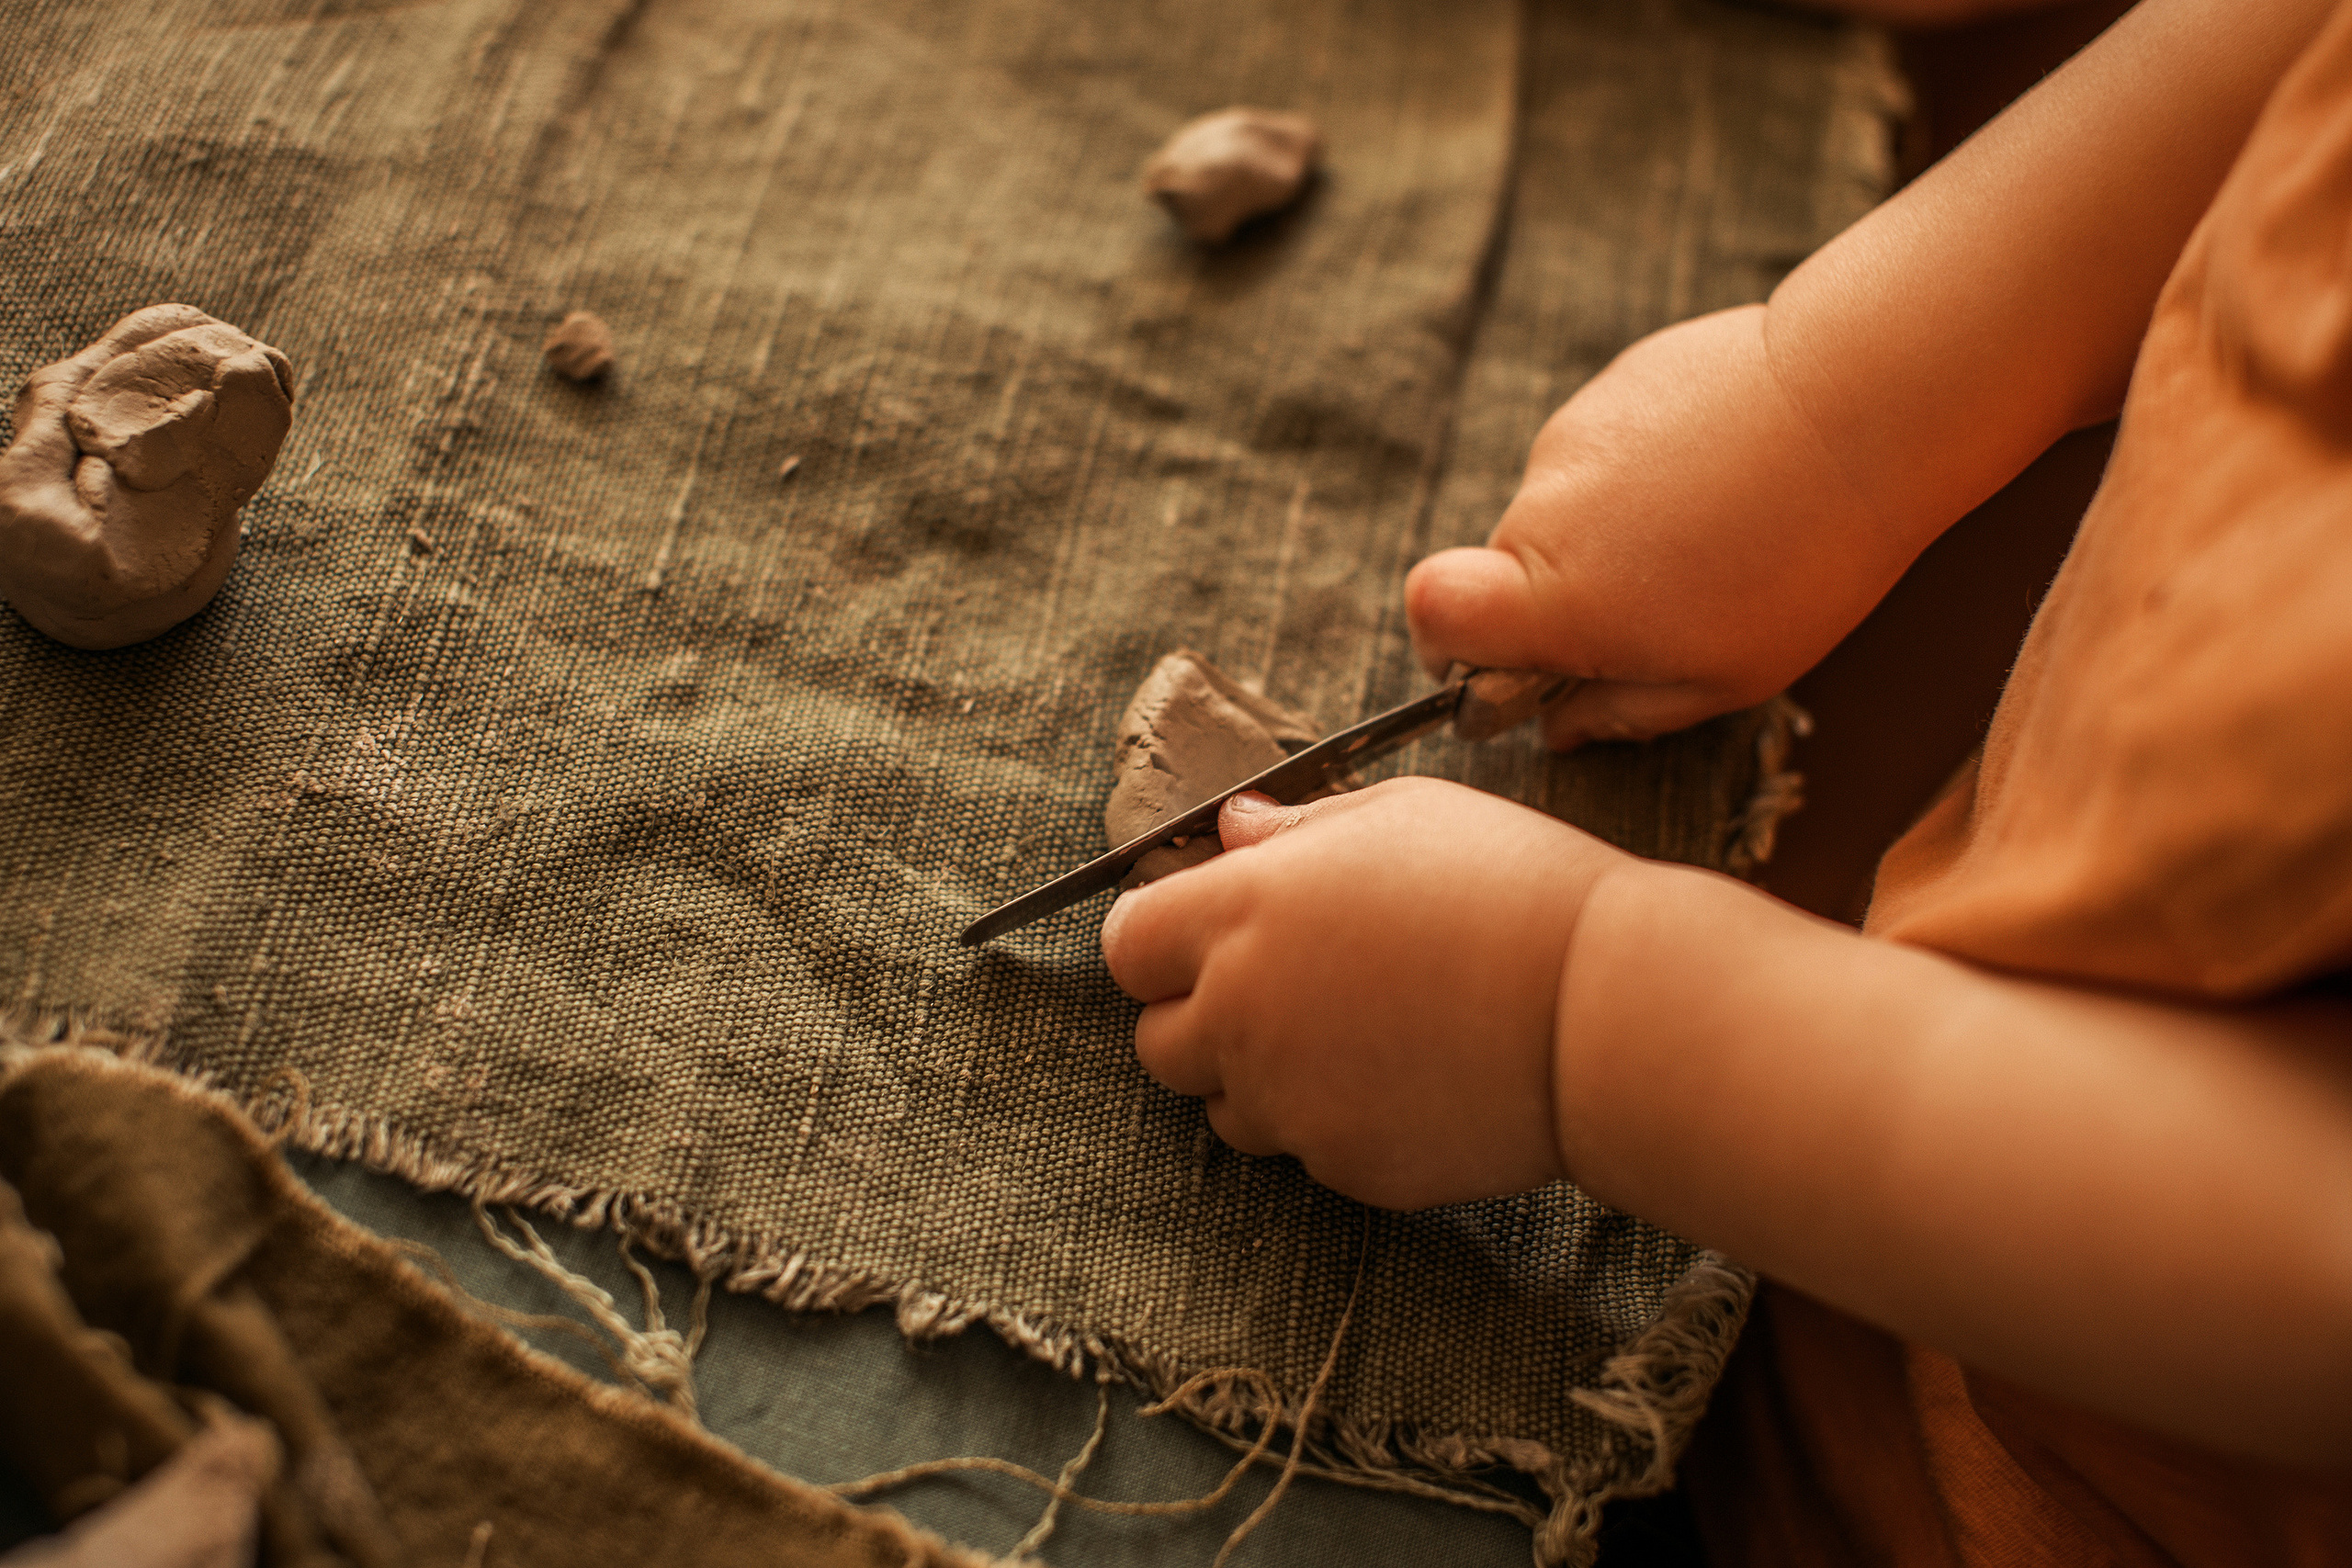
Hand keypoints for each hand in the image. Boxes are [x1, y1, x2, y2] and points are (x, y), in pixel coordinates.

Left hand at [1099, 778, 1630, 1209]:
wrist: (1603, 1009)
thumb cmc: (1512, 887)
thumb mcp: (1402, 815)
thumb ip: (1297, 829)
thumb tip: (1235, 830)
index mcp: (1241, 911)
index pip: (1127, 945)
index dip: (1160, 938)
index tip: (1200, 932)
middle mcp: (1243, 1012)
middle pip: (1157, 1041)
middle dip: (1200, 1017)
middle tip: (1284, 987)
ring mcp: (1288, 1101)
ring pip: (1225, 1108)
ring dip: (1261, 1078)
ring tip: (1356, 1033)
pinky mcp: (1343, 1166)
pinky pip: (1306, 1149)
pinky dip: (1334, 1121)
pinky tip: (1406, 1077)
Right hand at [1406, 305, 1910, 750]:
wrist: (1864, 404)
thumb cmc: (1802, 562)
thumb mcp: (1723, 678)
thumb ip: (1623, 712)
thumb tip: (1560, 728)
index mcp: (1556, 596)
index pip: (1431, 615)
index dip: (1447, 647)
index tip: (1502, 663)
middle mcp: (1542, 510)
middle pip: (1511, 569)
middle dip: (1571, 596)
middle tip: (1667, 607)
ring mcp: (1573, 437)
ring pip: (1566, 508)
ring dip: (1617, 531)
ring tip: (1715, 533)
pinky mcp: (1615, 385)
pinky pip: (1607, 450)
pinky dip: (1648, 471)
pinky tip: (1726, 475)